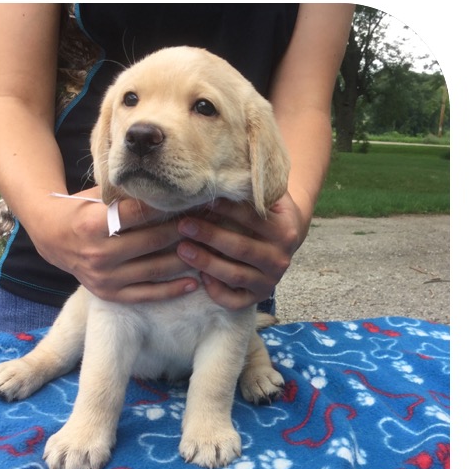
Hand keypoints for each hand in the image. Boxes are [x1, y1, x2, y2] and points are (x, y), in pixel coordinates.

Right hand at [28, 188, 197, 303]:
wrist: (51, 238)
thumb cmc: (80, 211)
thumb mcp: (96, 198)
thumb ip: (125, 196)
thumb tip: (166, 188)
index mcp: (93, 224)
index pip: (138, 214)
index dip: (167, 208)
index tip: (190, 202)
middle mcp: (99, 253)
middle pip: (151, 242)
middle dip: (181, 231)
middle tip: (205, 224)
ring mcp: (105, 277)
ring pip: (154, 269)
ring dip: (184, 260)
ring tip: (206, 250)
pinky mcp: (111, 294)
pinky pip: (148, 295)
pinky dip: (173, 290)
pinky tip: (194, 283)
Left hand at [175, 195, 306, 309]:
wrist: (286, 234)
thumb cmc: (267, 208)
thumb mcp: (268, 193)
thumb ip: (252, 183)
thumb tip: (222, 167)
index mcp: (285, 231)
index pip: (253, 219)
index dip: (226, 208)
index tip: (201, 199)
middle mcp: (281, 259)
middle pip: (241, 249)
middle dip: (210, 236)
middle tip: (183, 224)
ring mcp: (270, 281)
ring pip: (235, 275)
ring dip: (206, 262)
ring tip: (182, 248)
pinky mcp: (258, 297)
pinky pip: (235, 301)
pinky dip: (216, 291)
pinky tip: (199, 277)